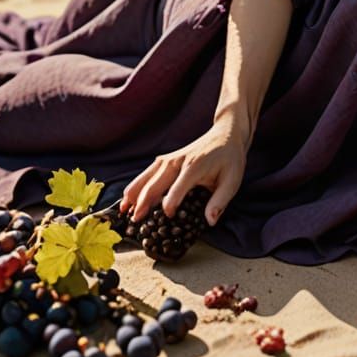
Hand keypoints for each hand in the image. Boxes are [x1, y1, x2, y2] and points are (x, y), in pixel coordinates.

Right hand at [120, 111, 251, 226]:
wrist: (226, 135)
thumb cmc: (230, 159)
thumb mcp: (232, 181)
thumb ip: (220, 202)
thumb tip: (210, 221)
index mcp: (194, 167)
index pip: (177, 188)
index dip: (171, 203)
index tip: (168, 216)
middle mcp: (178, 162)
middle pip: (156, 183)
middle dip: (144, 202)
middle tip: (135, 220)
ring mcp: (170, 159)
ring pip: (146, 177)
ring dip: (134, 193)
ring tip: (124, 211)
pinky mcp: (165, 160)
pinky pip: (147, 173)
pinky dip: (136, 185)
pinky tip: (127, 197)